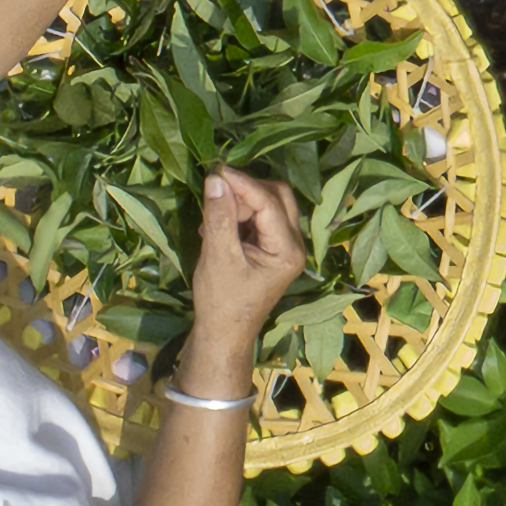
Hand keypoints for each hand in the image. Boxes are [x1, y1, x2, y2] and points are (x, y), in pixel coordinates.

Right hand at [177, 165, 309, 358]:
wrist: (223, 335)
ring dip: (240, 203)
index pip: (269, 202)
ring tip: (210, 218)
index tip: (215, 170)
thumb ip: (219, 217)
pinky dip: (239, 215)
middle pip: (277, 197)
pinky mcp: (272, 249)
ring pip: (268, 205)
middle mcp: (294, 244)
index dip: (242, 183)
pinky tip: (215, 226)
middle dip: (246, 190)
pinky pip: (260, 219)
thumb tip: (215, 179)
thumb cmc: (221, 302)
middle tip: (215, 193)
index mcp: (288, 250)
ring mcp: (285, 246)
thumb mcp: (217, 257)